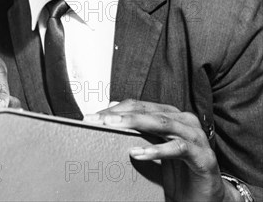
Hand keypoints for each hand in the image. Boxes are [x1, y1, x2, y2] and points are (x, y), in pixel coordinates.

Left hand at [84, 99, 234, 200]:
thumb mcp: (153, 147)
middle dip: (120, 114)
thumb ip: (137, 131)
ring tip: (115, 127)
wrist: (205, 196)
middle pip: (148, 111)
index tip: (94, 116)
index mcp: (171, 115)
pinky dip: (157, 149)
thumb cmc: (178, 170)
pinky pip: (178, 148)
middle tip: (99, 120)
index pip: (139, 105)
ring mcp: (195, 137)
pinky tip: (138, 152)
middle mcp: (184, 121)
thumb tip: (110, 113)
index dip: (115, 109)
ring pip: (163, 124)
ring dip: (136, 123)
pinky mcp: (203, 156)